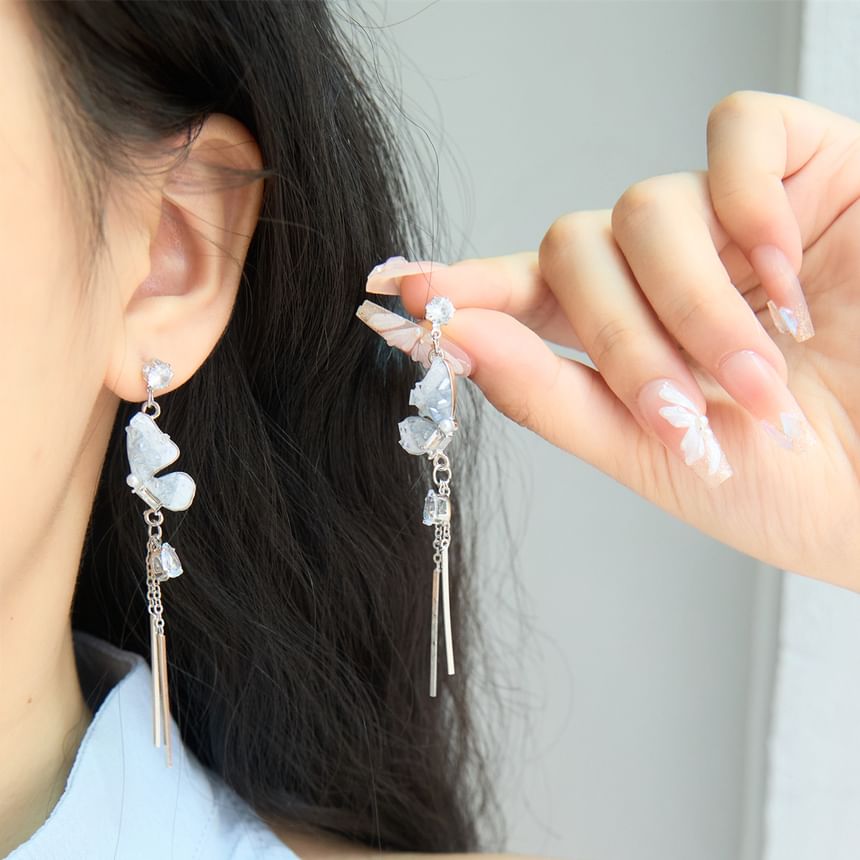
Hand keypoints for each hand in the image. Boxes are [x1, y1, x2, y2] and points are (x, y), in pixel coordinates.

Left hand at [358, 91, 859, 589]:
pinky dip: (746, 207)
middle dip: (616, 336)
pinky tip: (784, 278)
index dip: (461, 287)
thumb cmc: (791, 483)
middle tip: (677, 410)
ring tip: (755, 378)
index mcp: (618, 336)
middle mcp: (663, 271)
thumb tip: (455, 338)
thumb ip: (551, 395)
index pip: (519, 291)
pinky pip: (736, 137)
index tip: (397, 291)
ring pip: (645, 207)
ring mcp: (729, 219)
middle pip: (574, 250)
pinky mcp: (805, 171)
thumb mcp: (652, 455)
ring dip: (691, 305)